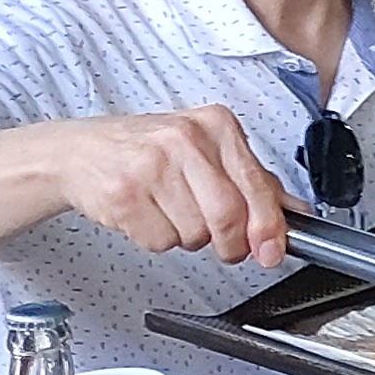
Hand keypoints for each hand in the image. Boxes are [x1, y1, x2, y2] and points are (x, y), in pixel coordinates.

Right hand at [49, 106, 298, 261]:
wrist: (80, 152)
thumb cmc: (147, 150)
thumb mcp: (206, 150)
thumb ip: (254, 181)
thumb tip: (294, 213)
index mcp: (216, 124)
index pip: (256, 185)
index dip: (268, 226)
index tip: (272, 250)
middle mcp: (184, 138)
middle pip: (228, 215)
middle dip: (230, 242)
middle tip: (223, 244)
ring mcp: (151, 165)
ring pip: (196, 233)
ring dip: (188, 237)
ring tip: (170, 211)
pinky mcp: (124, 194)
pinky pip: (161, 241)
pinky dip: (159, 240)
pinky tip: (147, 214)